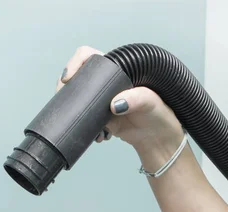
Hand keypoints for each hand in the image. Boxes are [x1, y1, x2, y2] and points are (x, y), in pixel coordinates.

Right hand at [57, 46, 183, 151]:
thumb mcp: (152, 103)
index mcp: (118, 70)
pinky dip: (87, 129)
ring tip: (95, 128)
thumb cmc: (159, 114)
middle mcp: (107, 83)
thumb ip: (137, 99)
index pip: (90, 57)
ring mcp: (102, 101)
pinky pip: (85, 121)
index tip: (68, 78)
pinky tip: (100, 136)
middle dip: (69, 92)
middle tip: (68, 105)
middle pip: (78, 79)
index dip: (75, 63)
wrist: (157, 138)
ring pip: (79, 102)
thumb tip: (114, 104)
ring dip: (77, 114)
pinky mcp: (100, 118)